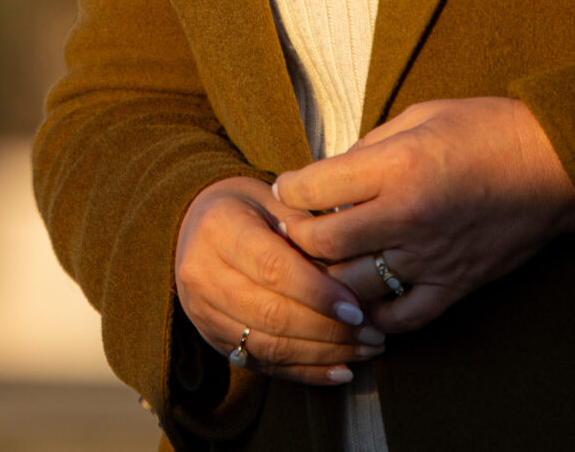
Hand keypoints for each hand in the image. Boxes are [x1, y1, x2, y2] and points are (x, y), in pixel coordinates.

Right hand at [174, 176, 383, 385]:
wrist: (200, 226)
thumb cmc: (253, 209)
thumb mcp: (280, 201)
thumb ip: (312, 233)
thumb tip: (359, 274)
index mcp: (219, 229)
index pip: (273, 269)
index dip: (318, 292)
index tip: (357, 307)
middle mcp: (201, 273)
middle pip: (271, 314)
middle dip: (329, 330)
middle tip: (373, 332)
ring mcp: (203, 312)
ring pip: (269, 346)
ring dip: (324, 354)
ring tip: (366, 349)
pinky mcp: (214, 340)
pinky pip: (264, 364)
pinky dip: (306, 372)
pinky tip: (342, 370)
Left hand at [271, 97, 574, 335]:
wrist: (554, 166)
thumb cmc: (486, 130)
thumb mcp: (418, 116)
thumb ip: (368, 147)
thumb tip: (328, 173)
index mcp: (395, 166)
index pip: (312, 188)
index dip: (289, 188)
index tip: (286, 188)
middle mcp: (407, 216)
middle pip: (321, 242)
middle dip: (296, 236)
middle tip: (293, 229)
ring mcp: (430, 257)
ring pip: (352, 284)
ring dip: (328, 276)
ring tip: (320, 264)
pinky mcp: (455, 285)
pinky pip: (401, 316)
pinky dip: (373, 314)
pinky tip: (361, 300)